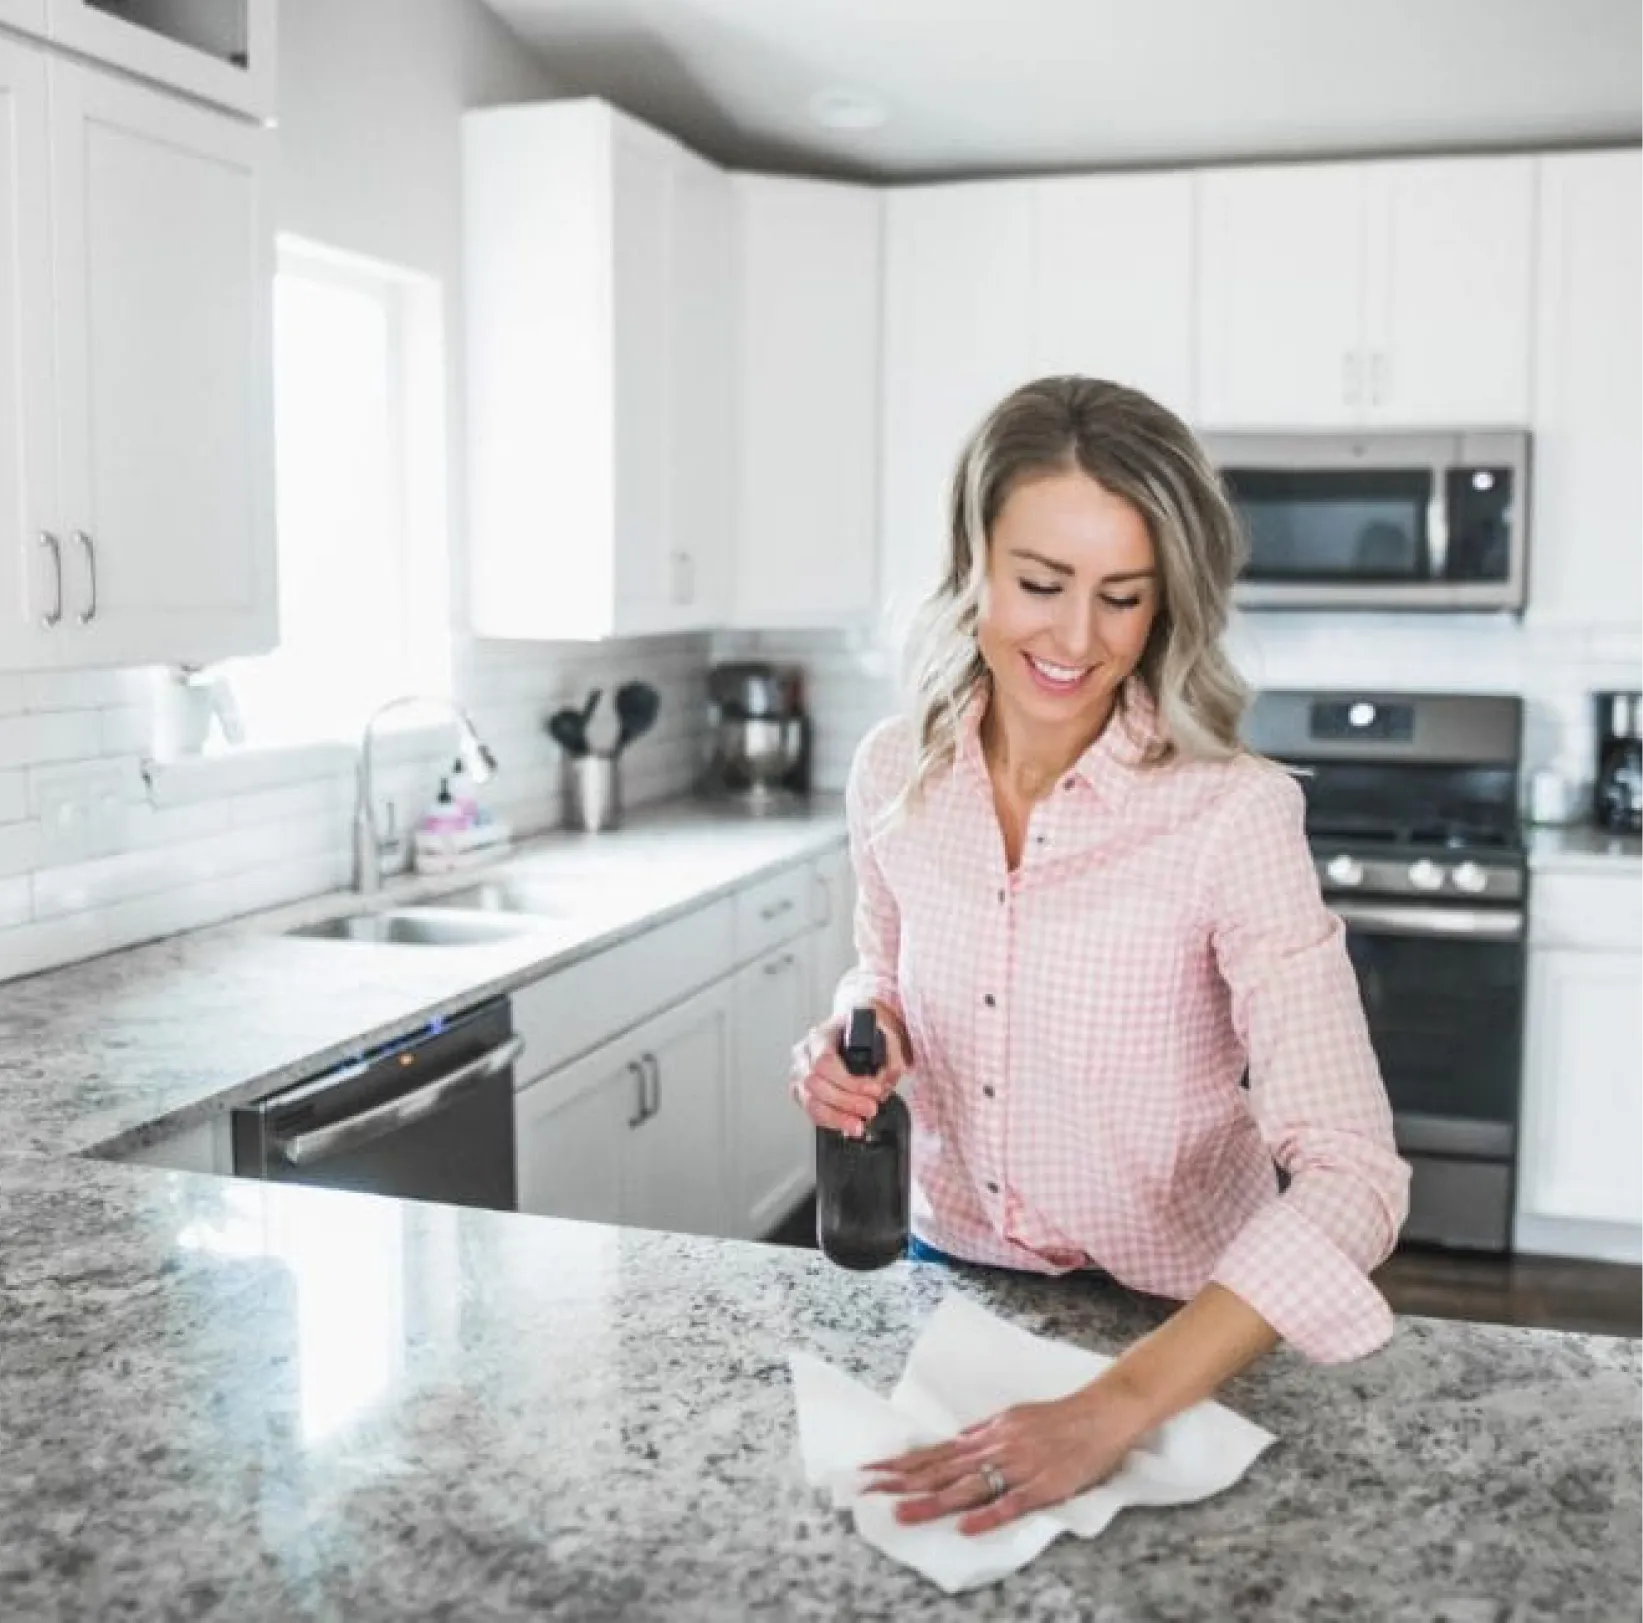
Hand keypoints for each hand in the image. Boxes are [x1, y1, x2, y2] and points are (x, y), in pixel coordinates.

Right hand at [787, 1003, 910, 1136]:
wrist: (855, 1039)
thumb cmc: (865, 1036)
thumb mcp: (884, 1037)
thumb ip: (890, 1058)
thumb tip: (888, 1079)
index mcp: (823, 1033)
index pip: (825, 1059)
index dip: (849, 1080)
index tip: (874, 1090)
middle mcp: (805, 1052)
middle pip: (815, 1082)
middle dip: (846, 1101)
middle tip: (871, 1109)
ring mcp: (799, 1073)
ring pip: (810, 1100)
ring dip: (837, 1116)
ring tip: (859, 1125)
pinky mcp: (801, 1092)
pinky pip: (811, 1111)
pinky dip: (831, 1122)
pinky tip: (847, 1126)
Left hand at [860, 1377, 1153, 1535]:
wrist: (1103, 1413)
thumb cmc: (1059, 1417)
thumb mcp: (1013, 1417)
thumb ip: (983, 1434)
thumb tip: (954, 1442)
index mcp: (988, 1434)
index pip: (936, 1453)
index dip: (902, 1465)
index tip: (870, 1473)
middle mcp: (996, 1448)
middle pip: (942, 1470)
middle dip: (902, 1483)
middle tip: (866, 1493)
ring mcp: (1019, 1467)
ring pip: (969, 1487)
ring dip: (933, 1501)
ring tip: (901, 1513)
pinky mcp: (1045, 1486)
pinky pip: (1013, 1503)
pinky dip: (989, 1515)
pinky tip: (966, 1528)